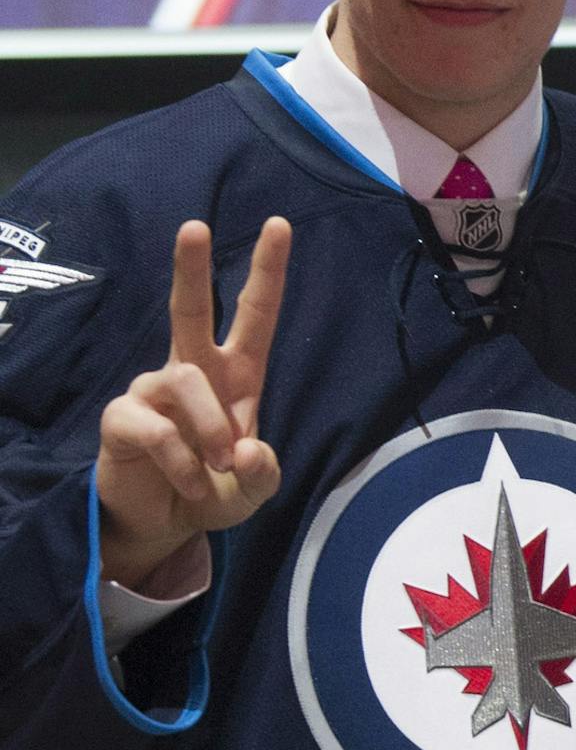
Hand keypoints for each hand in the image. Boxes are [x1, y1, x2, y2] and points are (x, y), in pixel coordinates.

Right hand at [96, 219, 291, 588]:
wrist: (163, 525)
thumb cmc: (213, 491)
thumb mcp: (253, 490)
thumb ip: (262, 474)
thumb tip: (246, 449)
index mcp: (236, 374)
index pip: (255, 314)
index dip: (266, 271)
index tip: (279, 224)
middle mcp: (192, 370)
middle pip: (190, 309)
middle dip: (191, 267)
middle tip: (195, 225)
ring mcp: (152, 390)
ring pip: (187, 382)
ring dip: (212, 431)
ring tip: (216, 468)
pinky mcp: (122, 417)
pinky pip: (159, 430)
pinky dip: (183, 463)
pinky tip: (189, 483)